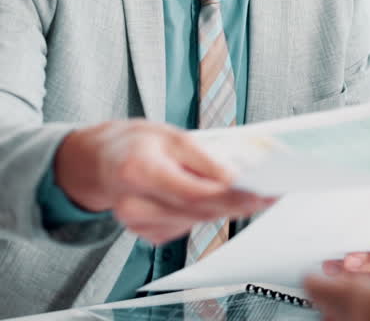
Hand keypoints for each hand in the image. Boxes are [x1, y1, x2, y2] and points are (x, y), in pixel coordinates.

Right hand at [55, 120, 272, 243]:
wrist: (100, 161)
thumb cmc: (136, 143)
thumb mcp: (171, 136)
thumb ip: (203, 159)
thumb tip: (238, 176)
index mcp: (138, 171)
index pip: (195, 192)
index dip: (232, 196)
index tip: (262, 193)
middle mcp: (133, 202)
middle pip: (199, 211)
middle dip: (238, 203)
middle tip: (269, 195)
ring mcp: (137, 223)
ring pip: (195, 221)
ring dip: (222, 209)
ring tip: (244, 193)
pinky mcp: (144, 234)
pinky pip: (185, 227)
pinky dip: (200, 213)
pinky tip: (200, 198)